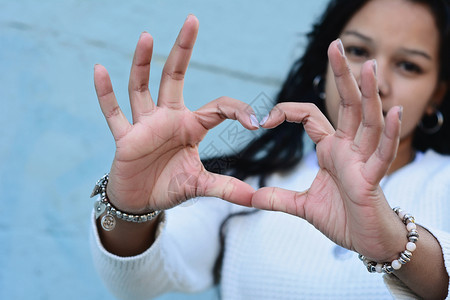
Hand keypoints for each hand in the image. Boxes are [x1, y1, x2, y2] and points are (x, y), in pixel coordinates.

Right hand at [94, 15, 257, 213]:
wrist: (140, 202)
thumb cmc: (168, 187)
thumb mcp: (199, 186)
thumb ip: (224, 188)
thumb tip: (253, 198)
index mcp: (190, 127)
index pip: (217, 108)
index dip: (238, 111)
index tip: (256, 123)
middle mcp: (168, 118)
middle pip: (174, 77)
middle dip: (182, 50)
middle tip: (192, 20)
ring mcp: (145, 125)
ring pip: (142, 88)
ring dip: (142, 63)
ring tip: (147, 36)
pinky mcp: (125, 138)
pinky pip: (114, 113)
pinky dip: (105, 94)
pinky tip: (100, 70)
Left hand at [252, 40, 403, 261]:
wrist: (366, 241)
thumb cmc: (341, 218)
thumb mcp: (303, 206)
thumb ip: (279, 198)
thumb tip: (251, 198)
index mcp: (331, 150)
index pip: (310, 117)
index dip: (287, 111)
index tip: (264, 119)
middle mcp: (348, 149)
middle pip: (346, 105)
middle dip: (342, 76)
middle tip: (335, 45)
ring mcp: (362, 161)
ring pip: (367, 120)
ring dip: (368, 93)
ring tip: (367, 65)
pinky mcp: (373, 179)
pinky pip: (383, 153)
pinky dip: (388, 133)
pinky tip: (393, 111)